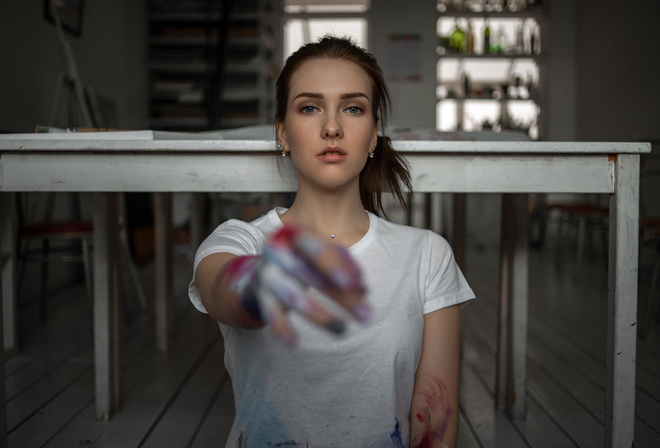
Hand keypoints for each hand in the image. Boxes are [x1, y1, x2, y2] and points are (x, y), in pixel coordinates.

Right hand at [252, 225, 370, 343]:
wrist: (263, 270)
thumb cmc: (303, 260)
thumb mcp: (323, 257)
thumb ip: (345, 267)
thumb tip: (363, 289)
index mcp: (295, 234)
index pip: (316, 249)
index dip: (334, 266)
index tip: (355, 286)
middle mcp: (277, 251)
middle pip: (310, 274)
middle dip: (340, 296)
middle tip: (365, 315)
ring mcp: (267, 273)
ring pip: (293, 295)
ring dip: (319, 315)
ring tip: (342, 330)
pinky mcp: (261, 295)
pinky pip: (271, 313)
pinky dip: (281, 328)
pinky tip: (294, 342)